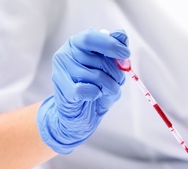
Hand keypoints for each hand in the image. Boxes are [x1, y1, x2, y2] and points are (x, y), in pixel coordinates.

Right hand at [37, 29, 129, 153]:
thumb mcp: (109, 69)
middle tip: (119, 81)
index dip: (111, 45)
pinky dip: (97, 94)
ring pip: (96, 76)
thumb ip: (115, 52)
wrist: (79, 113)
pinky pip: (87, 90)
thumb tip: (121, 36)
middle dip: (116, 73)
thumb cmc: (95, 86)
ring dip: (110, 87)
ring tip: (108, 90)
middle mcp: (66, 53)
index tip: (126, 53)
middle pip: (99, 60)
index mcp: (77, 43)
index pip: (92, 37)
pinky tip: (95, 95)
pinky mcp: (62, 89)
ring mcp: (61, 71)